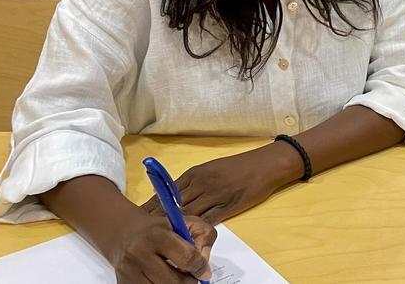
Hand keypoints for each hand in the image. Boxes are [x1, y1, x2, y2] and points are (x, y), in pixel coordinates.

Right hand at [107, 211, 215, 283]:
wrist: (125, 235)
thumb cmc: (159, 230)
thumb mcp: (184, 223)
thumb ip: (203, 236)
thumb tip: (205, 262)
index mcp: (157, 235)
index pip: (187, 258)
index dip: (200, 267)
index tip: (204, 271)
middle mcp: (139, 253)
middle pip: (176, 282)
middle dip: (189, 281)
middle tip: (191, 275)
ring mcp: (129, 272)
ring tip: (176, 276)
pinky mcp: (125, 283)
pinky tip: (163, 278)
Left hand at [142, 144, 294, 224]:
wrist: (266, 165)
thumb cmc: (239, 166)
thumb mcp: (212, 169)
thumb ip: (194, 181)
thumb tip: (175, 194)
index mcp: (196, 173)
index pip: (167, 191)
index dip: (152, 205)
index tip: (138, 216)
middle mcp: (202, 184)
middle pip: (174, 204)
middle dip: (157, 219)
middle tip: (141, 232)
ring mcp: (214, 196)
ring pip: (188, 214)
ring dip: (174, 227)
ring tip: (159, 239)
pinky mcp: (227, 207)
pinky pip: (208, 220)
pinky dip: (195, 230)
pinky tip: (186, 239)